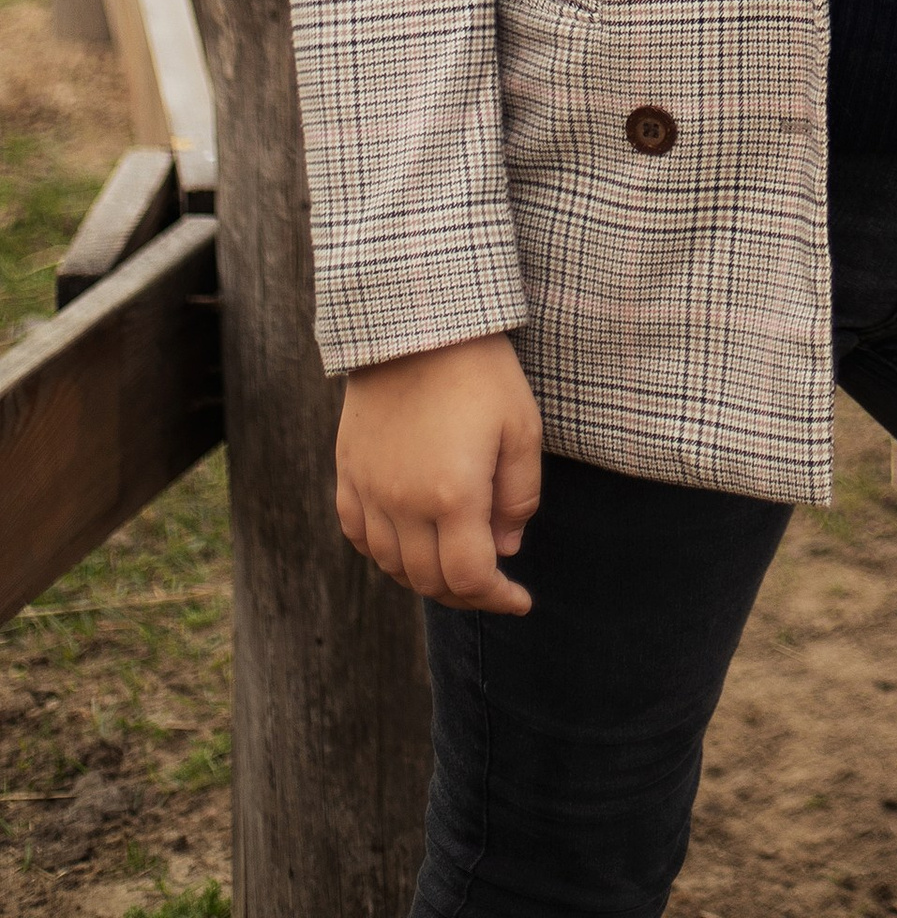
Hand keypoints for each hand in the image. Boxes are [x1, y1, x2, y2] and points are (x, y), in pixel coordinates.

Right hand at [336, 331, 542, 613]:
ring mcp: (369, 490)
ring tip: (455, 565)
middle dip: (465, 592)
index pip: (470, 578)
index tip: (520, 601)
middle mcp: (403, 504)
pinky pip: (358, 534)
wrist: (415, 321)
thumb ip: (519, 498)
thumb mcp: (522, 429)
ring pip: (391, 564)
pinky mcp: (348, 472)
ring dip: (424, 576)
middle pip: (428, 580)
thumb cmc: (480, 371)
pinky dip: (384, 551)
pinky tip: (407, 542)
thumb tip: (506, 549)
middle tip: (492, 585)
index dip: (497, 599)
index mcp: (452, 497)